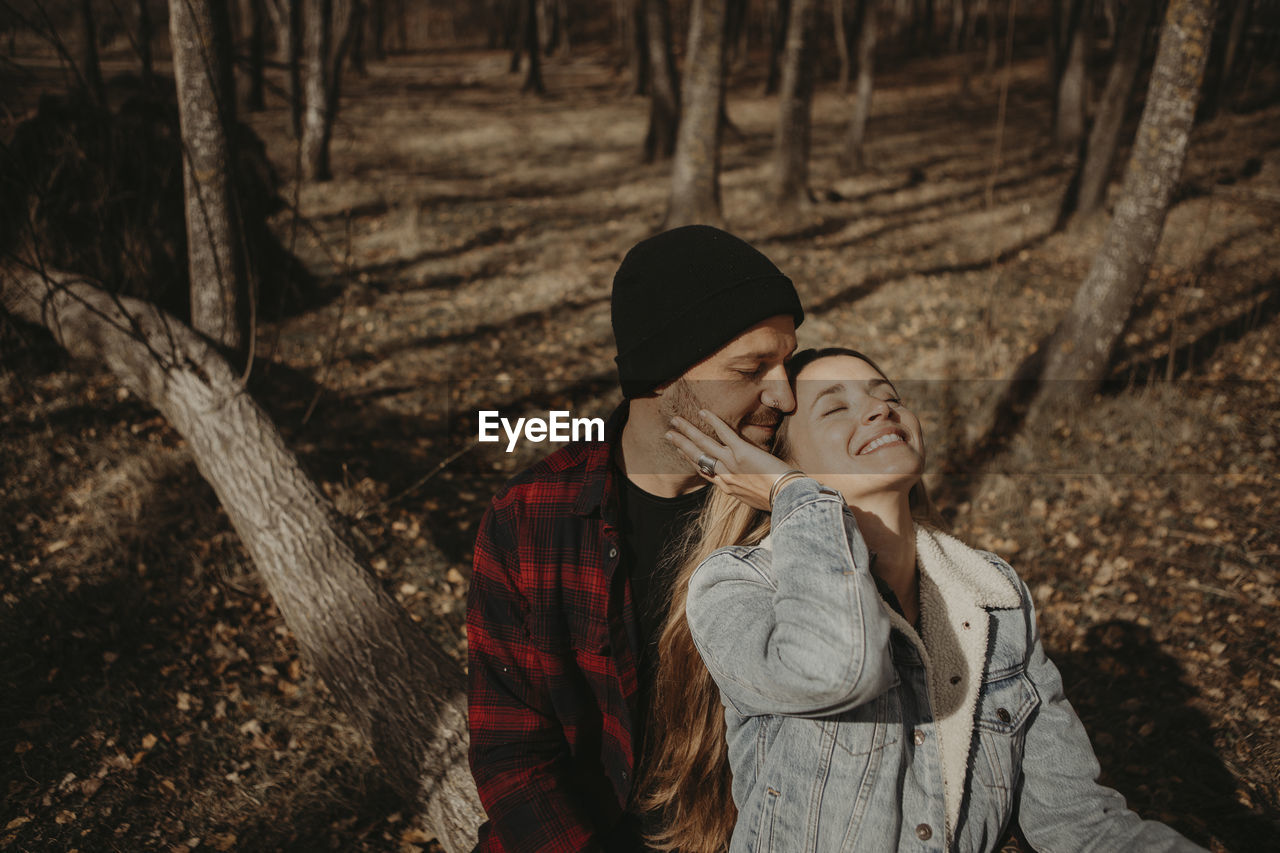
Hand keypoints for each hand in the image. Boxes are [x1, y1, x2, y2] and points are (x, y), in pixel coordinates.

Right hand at [666, 410, 795, 511]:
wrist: (786, 500)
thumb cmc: (779, 500)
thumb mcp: (758, 500)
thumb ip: (750, 489)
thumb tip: (753, 483)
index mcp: (728, 488)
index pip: (704, 472)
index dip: (691, 460)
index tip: (682, 451)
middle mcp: (725, 476)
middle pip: (697, 457)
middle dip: (682, 444)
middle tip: (669, 434)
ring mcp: (731, 463)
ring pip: (704, 444)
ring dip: (688, 431)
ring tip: (676, 421)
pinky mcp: (742, 453)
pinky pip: (724, 433)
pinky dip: (713, 421)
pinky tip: (702, 412)